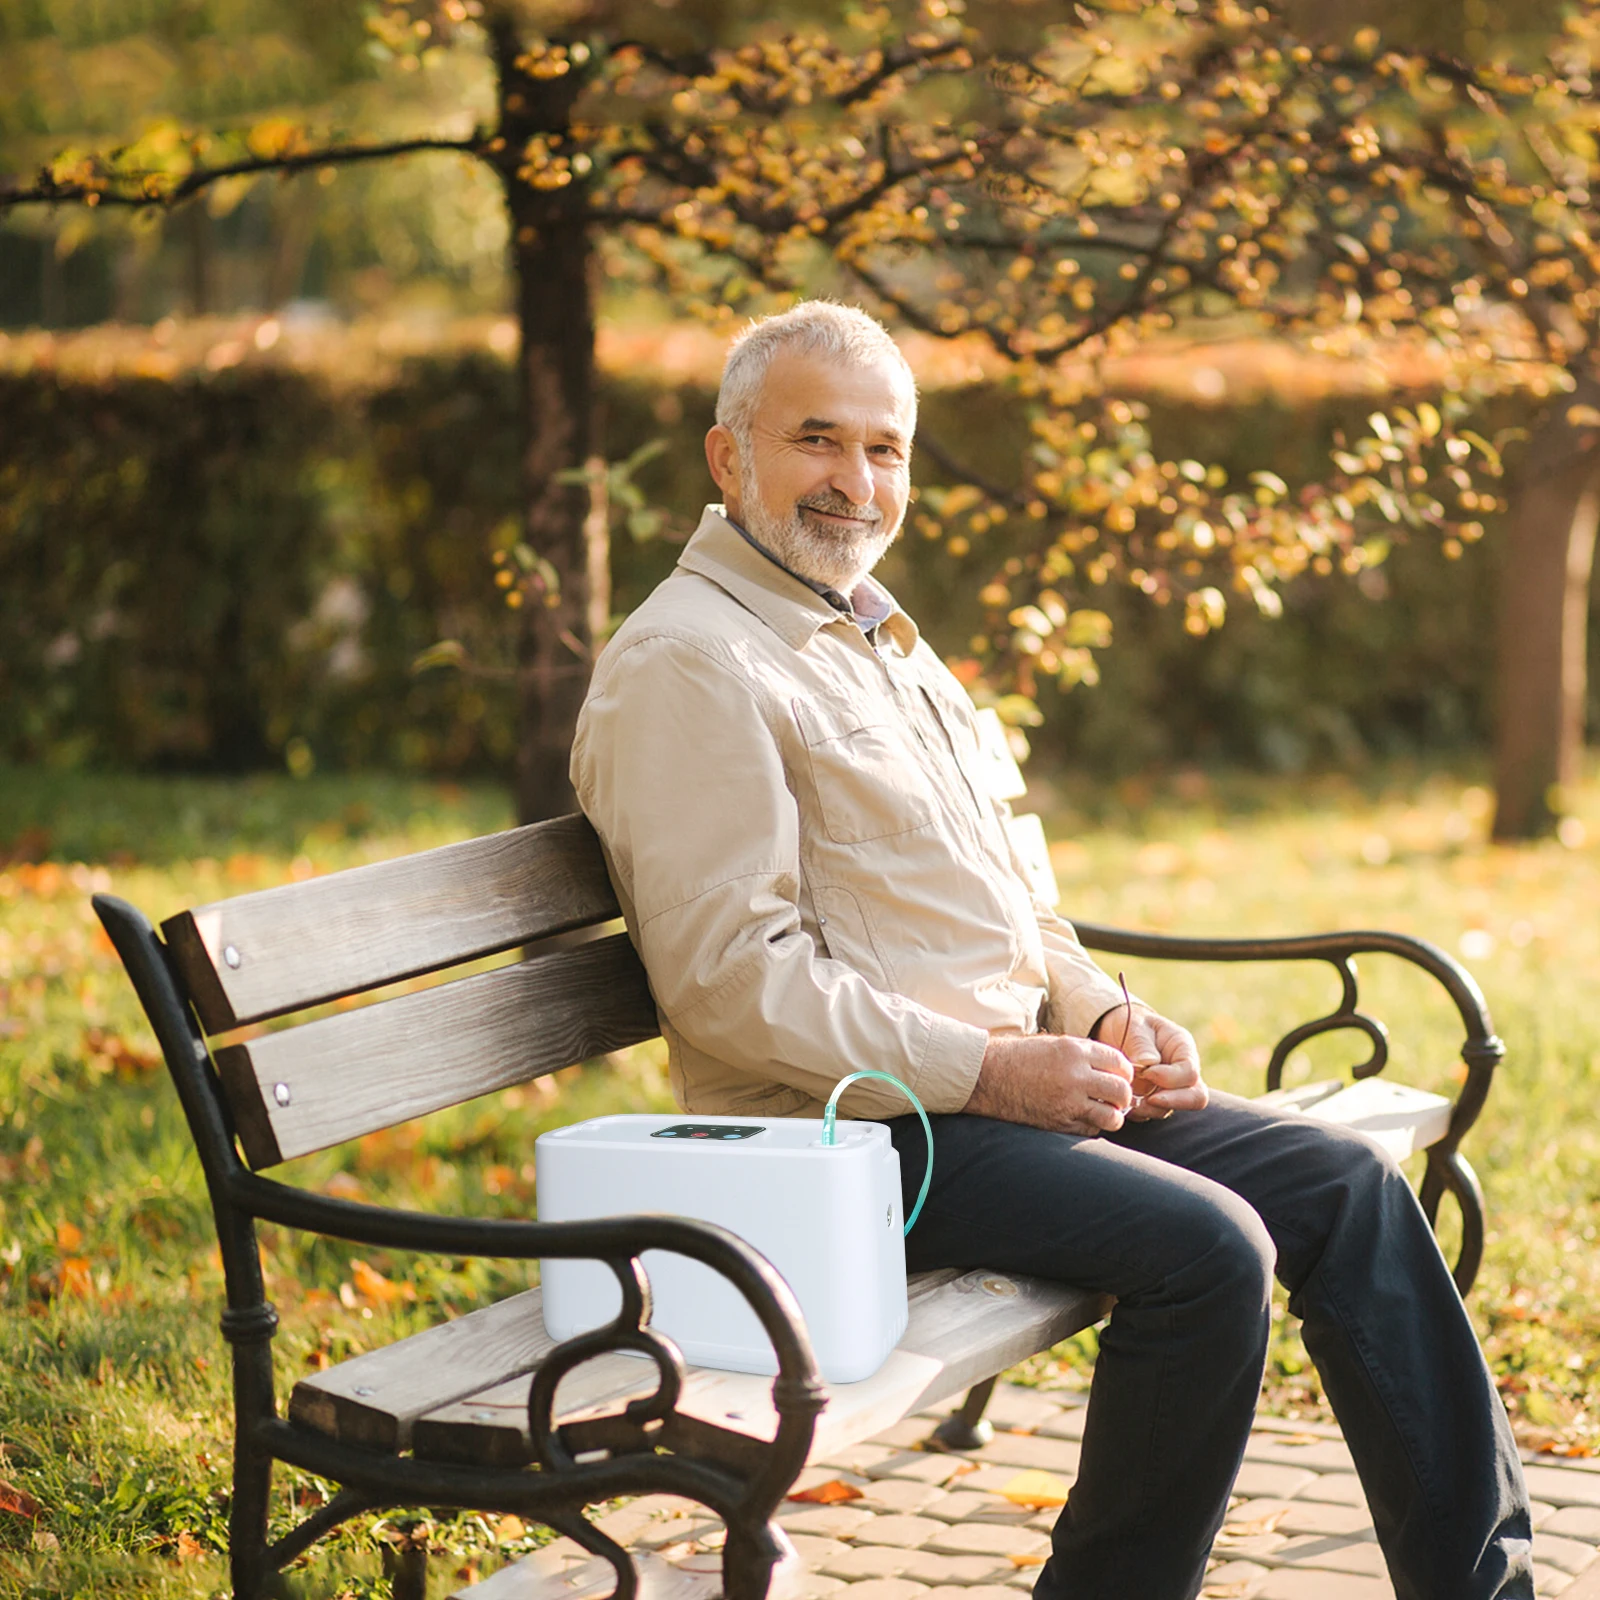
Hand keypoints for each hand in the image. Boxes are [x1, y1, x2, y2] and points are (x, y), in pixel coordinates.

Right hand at [965, 1032, 1137, 1136]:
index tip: (1121, 1078)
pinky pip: (1090, 1130)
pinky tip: (1083, 1119)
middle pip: (1121, 1090)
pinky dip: (1091, 1126)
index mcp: (1074, 1051)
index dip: (1125, 1072)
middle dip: (1123, 1096)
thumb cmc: (1018, 1057)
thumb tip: (1111, 1067)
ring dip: (1112, 1115)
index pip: (1119, 1062)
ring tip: (1104, 1112)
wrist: (987, 1077)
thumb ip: (1083, 1054)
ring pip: (1112, 1116)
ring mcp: (1068, 1102)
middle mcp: (1075, 1075)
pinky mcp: (1058, 1122)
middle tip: (1116, 1099)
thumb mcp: (1053, 1044)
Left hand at [1091, 1000, 1207, 1120]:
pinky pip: (1151, 1113)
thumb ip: (1141, 1044)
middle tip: (1147, 1098)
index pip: (1190, 1072)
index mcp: (1183, 1049)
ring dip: (1150, 1109)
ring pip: (1172, 1109)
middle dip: (1172, 1101)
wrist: (1115, 1032)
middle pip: (1196, 1098)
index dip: (1170, 1078)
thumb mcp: (1135, 1027)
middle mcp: (1182, 1072)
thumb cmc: (1130, 1024)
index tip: (1146, 1073)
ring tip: (1128, 1099)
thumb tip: (1149, 1064)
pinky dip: (1138, 1112)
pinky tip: (1123, 1103)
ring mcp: (1170, 1089)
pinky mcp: (1154, 1100)